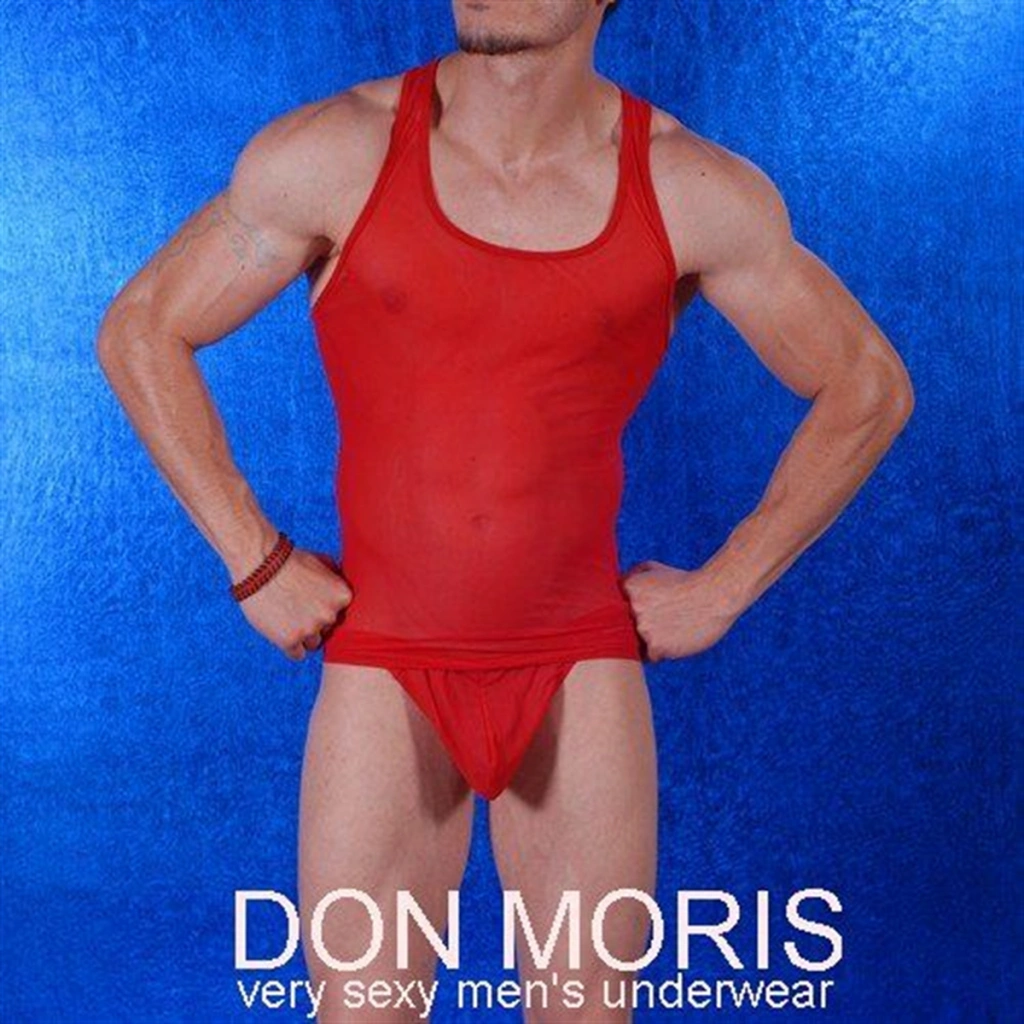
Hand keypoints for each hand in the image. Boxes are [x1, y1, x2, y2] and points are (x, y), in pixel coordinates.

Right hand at [236, 548, 352, 660]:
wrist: (259, 564)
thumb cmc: (289, 561)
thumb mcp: (323, 563)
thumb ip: (337, 581)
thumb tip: (345, 596)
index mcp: (343, 596)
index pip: (339, 613)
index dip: (323, 607)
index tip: (310, 599)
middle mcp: (330, 614)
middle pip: (326, 629)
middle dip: (312, 620)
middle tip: (294, 605)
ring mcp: (310, 628)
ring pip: (313, 643)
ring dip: (301, 634)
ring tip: (286, 615)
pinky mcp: (290, 640)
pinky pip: (297, 655)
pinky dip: (290, 646)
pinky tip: (281, 630)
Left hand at [620, 559, 740, 661]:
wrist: (714, 594)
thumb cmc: (684, 582)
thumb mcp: (653, 569)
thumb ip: (631, 578)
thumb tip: (616, 590)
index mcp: (627, 588)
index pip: (610, 610)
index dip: (622, 614)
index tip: (634, 614)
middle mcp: (630, 608)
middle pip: (621, 629)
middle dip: (634, 628)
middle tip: (653, 623)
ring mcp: (642, 628)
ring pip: (635, 644)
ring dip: (648, 641)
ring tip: (668, 629)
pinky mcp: (656, 646)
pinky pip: (649, 656)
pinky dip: (661, 651)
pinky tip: (674, 638)